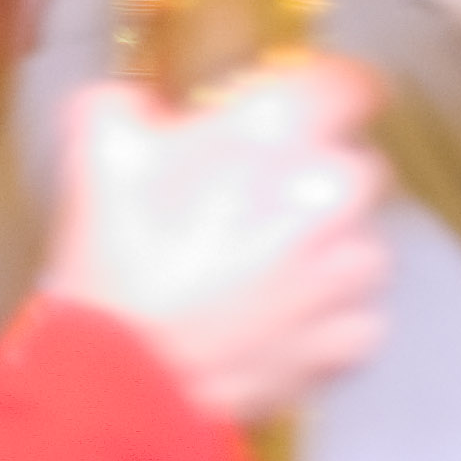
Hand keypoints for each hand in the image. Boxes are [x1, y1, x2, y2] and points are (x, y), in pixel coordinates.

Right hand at [36, 54, 386, 421]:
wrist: (126, 378)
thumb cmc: (117, 267)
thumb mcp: (98, 149)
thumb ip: (131, 102)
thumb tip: (145, 105)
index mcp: (277, 134)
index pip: (352, 82)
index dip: (329, 91)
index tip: (314, 104)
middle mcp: (330, 194)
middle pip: (355, 161)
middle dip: (311, 176)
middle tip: (254, 199)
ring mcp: (346, 271)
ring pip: (362, 238)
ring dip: (323, 245)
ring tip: (260, 265)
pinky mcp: (349, 339)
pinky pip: (356, 310)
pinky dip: (323, 312)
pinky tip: (272, 313)